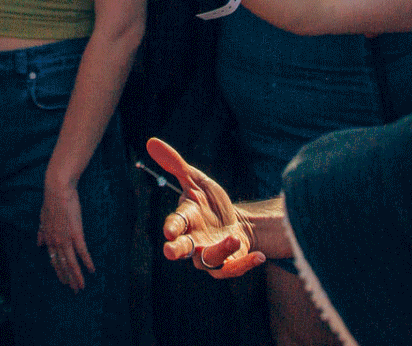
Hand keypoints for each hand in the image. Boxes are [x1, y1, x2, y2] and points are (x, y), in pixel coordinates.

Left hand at [39, 179, 93, 291]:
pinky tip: (91, 271)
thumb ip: (41, 232)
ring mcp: (65, 238)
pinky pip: (82, 251)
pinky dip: (87, 262)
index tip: (64, 281)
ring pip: (71, 262)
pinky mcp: (76, 233)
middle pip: (62, 265)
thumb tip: (39, 244)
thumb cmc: (51, 202)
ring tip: (81, 287)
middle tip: (74, 290)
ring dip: (77, 276)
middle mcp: (55, 242)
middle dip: (68, 279)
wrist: (58, 190)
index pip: (54, 261)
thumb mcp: (42, 219)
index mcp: (48, 239)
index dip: (59, 272)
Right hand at [148, 138, 268, 277]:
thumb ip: (175, 164)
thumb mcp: (196, 180)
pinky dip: (245, 264)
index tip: (168, 231)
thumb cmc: (209, 202)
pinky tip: (259, 257)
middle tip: (170, 251)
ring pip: (209, 260)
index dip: (171, 228)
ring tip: (234, 238)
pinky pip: (233, 269)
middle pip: (180, 249)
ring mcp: (209, 255)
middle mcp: (193, 240)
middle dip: (175, 250)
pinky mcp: (227, 264)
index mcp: (185, 220)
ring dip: (220, 251)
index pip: (174, 224)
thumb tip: (151, 142)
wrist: (233, 221)